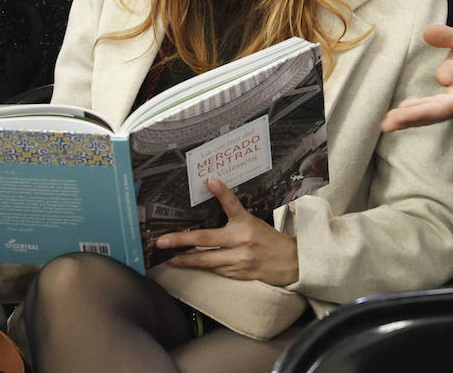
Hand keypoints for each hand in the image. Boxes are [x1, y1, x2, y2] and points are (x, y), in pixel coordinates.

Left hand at [158, 178, 298, 285]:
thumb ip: (233, 214)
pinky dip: (196, 266)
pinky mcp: (237, 273)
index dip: (221, 192)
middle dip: (181, 240)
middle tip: (162, 240)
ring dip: (184, 258)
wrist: (290, 263)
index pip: (232, 204)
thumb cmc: (268, 239)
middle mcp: (241, 241)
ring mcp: (238, 259)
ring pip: (205, 260)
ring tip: (166, 256)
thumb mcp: (253, 221)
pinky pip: (213, 269)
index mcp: (246, 223)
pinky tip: (182, 264)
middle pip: (206, 239)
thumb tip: (212, 200)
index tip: (209, 180)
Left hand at [381, 25, 452, 137]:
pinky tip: (407, 108)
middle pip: (433, 113)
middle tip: (385, 124)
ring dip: (411, 115)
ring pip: (433, 111)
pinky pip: (439, 106)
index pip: (442, 107)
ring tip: (390, 120)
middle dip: (409, 119)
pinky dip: (421, 109)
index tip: (400, 116)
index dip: (421, 112)